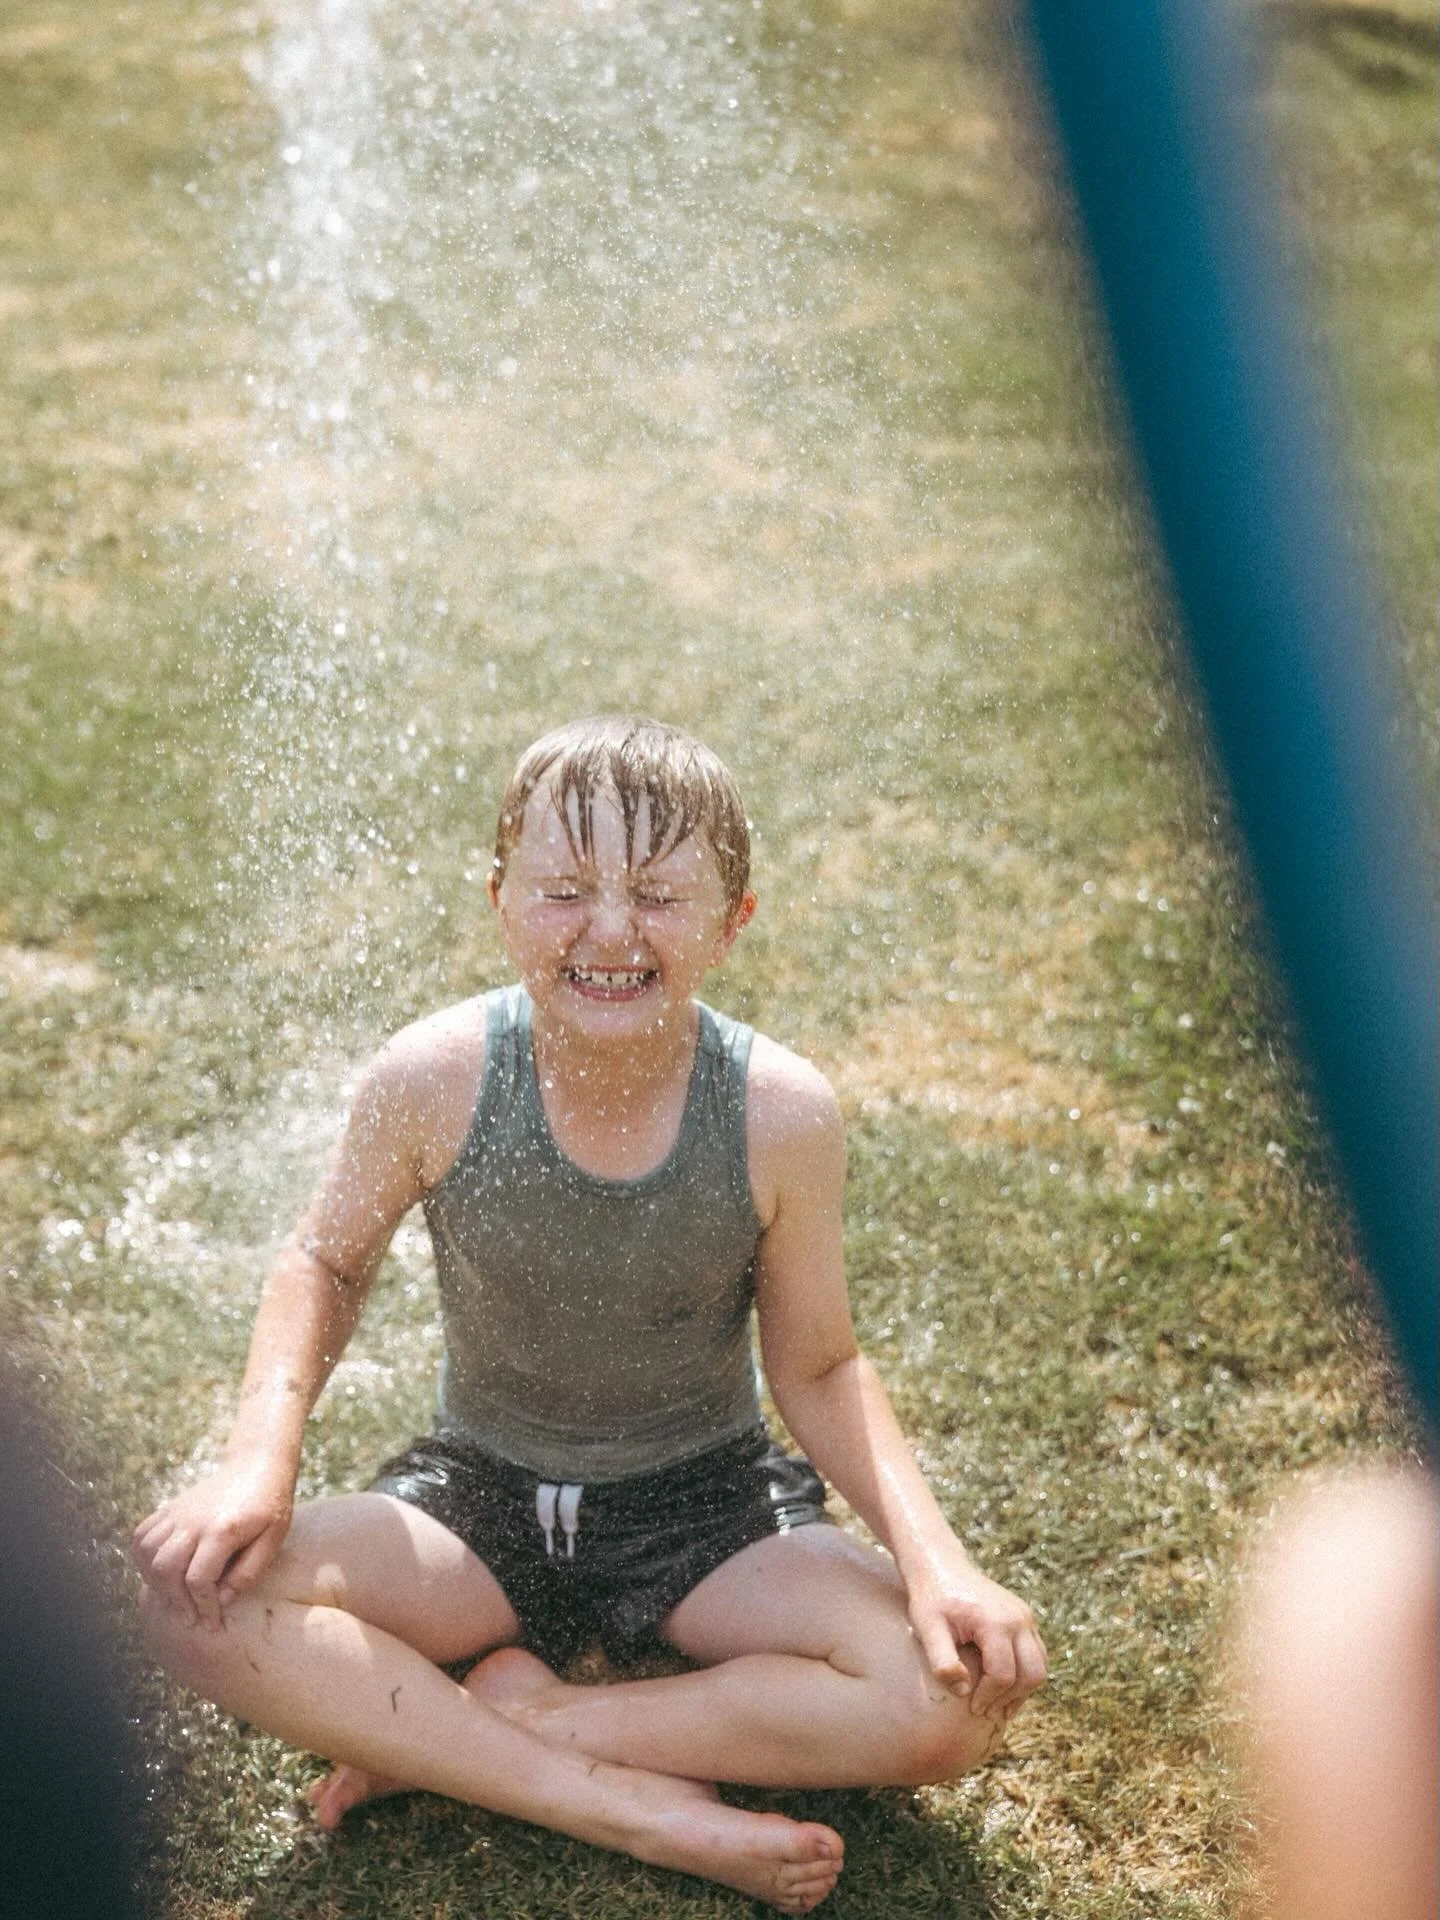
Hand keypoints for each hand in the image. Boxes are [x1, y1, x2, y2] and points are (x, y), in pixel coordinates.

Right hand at [132, 1456, 293, 1630]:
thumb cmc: (270, 1505)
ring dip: (156, 1582)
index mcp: (222, 1529)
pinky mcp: (169, 1508)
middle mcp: (193, 1520)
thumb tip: (223, 1600)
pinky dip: (144, 1558)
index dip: (204, 1607)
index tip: (213, 1624)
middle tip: (191, 1618)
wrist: (257, 1464)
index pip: (198, 1579)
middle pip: (165, 1569)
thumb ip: (249, 1572)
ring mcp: (178, 1512)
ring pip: (147, 1553)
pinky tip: (161, 1572)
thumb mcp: (273, 1538)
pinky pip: (142, 1535)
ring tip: (176, 1598)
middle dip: (176, 1601)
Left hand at [905, 1549, 1047, 1720]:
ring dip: (1023, 1690)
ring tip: (998, 1705)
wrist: (941, 1565)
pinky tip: (1004, 1687)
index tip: (973, 1709)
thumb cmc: (931, 1598)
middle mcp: (1018, 1618)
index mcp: (995, 1622)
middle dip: (1011, 1698)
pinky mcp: (1025, 1617)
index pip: (1003, 1675)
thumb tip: (963, 1691)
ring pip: (1040, 1666)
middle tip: (988, 1712)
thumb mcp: (927, 1628)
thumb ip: (942, 1662)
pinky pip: (1036, 1654)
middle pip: (1032, 1674)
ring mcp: (1025, 1617)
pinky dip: (1026, 1674)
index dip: (989, 1698)